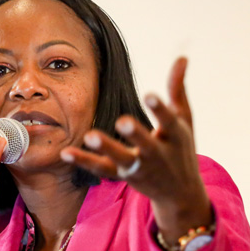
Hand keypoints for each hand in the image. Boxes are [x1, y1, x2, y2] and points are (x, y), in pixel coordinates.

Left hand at [61, 57, 212, 243]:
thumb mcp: (184, 120)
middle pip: (145, 144)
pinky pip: (100, 168)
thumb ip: (177, 89)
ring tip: (90, 136)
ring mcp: (139, 167)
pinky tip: (66, 152)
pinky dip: (83, 161)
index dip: (159, 109)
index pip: (168, 121)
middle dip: (135, 134)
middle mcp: (157, 154)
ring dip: (105, 148)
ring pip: (120, 158)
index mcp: (175, 137)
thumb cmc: (181, 149)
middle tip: (122, 121)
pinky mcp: (122, 175)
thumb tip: (181, 56)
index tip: (149, 95)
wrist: (179, 193)